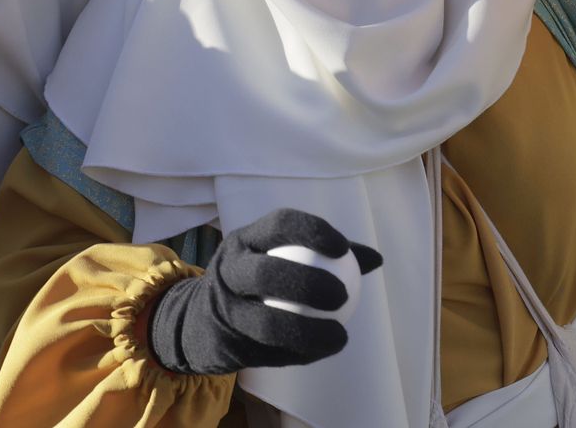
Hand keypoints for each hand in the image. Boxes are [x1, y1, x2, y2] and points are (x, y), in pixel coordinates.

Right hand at [147, 208, 381, 376]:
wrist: (200, 321)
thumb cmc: (255, 284)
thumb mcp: (278, 258)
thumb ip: (325, 256)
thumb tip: (375, 259)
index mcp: (245, 240)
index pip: (279, 224)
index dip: (312, 232)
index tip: (342, 248)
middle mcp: (228, 270)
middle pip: (265, 273)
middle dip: (307, 284)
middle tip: (343, 296)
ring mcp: (223, 310)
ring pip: (264, 323)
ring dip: (308, 332)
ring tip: (340, 337)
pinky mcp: (225, 344)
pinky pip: (268, 351)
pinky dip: (299, 352)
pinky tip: (323, 350)